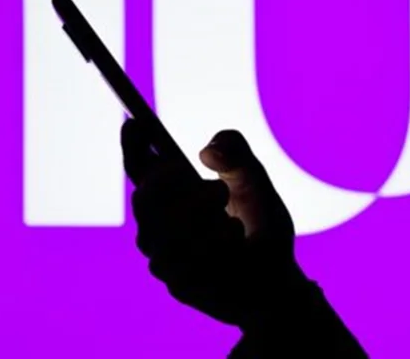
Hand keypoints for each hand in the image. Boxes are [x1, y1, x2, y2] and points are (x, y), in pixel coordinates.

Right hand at [121, 119, 302, 327]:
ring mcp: (164, 256)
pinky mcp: (177, 285)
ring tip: (235, 227)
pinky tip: (235, 248)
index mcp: (172, 194)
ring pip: (167, 231)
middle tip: (217, 187)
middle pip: (143, 198)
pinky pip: (186, 262)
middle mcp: (159, 223)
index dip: (132, 145)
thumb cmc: (260, 227)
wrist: (278, 280)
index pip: (139, 167)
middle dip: (178, 189)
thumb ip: (238, 156)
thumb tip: (207, 151)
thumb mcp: (256, 183)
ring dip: (209, 223)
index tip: (136, 123)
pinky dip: (219, 250)